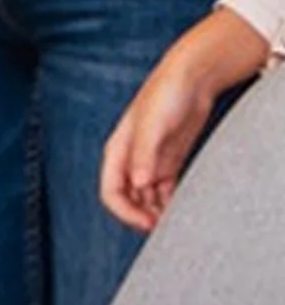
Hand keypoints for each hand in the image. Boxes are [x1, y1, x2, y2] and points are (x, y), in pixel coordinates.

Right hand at [99, 8, 269, 232]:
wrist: (192, 76)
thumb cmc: (166, 95)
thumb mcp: (153, 126)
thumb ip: (144, 156)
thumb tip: (139, 186)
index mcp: (117, 153)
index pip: (111, 193)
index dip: (126, 213)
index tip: (147, 223)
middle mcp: (130, 160)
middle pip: (128, 200)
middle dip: (141, 216)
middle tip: (163, 228)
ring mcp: (149, 161)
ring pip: (146, 197)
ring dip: (155, 211)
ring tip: (174, 221)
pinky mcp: (168, 161)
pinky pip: (164, 189)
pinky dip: (168, 201)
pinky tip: (179, 208)